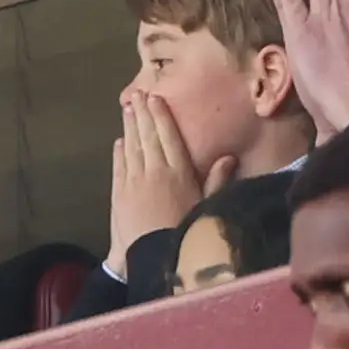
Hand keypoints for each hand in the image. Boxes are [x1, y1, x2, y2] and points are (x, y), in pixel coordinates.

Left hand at [108, 91, 235, 277]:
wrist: (151, 255)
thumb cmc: (185, 231)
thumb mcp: (206, 206)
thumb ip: (216, 180)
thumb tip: (229, 157)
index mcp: (178, 172)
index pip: (169, 136)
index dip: (162, 116)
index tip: (155, 97)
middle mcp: (155, 170)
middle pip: (148, 136)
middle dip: (143, 113)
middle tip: (136, 93)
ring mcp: (134, 180)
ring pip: (132, 146)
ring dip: (130, 126)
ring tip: (128, 108)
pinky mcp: (119, 192)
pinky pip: (119, 165)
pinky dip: (119, 151)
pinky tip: (120, 141)